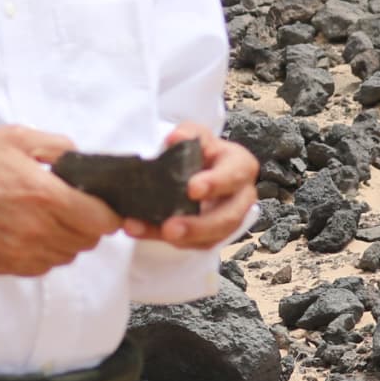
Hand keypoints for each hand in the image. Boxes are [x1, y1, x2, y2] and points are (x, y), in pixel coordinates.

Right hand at [0, 126, 122, 276]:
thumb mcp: (15, 138)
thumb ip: (56, 146)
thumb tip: (80, 158)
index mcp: (47, 196)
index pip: (103, 220)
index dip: (108, 212)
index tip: (100, 204)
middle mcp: (40, 230)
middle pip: (89, 241)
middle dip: (87, 223)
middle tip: (71, 206)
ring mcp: (24, 253)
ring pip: (68, 255)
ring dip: (66, 239)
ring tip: (47, 218)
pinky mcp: (9, 267)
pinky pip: (44, 266)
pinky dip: (45, 252)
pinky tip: (28, 232)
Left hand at [122, 123, 260, 250]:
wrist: (193, 168)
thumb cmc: (199, 151)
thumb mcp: (195, 135)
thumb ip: (188, 135)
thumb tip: (176, 138)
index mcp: (240, 167)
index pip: (234, 176)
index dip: (216, 183)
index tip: (192, 189)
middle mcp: (240, 197)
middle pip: (227, 218)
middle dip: (198, 226)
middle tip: (171, 228)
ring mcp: (227, 221)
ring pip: (209, 238)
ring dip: (178, 239)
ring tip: (149, 231)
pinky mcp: (209, 237)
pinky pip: (190, 245)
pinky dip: (160, 237)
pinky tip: (139, 229)